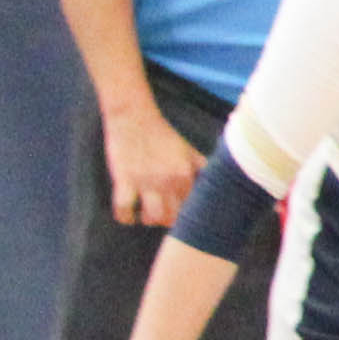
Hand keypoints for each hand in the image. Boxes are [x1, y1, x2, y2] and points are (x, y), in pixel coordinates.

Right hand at [100, 104, 194, 228]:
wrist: (134, 118)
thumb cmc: (162, 135)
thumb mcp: (188, 150)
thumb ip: (201, 168)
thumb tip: (214, 182)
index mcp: (187, 174)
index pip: (193, 207)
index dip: (189, 215)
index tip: (183, 216)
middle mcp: (169, 181)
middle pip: (174, 217)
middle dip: (169, 221)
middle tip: (163, 215)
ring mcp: (146, 182)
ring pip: (153, 217)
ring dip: (149, 219)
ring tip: (146, 214)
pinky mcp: (124, 180)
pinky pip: (124, 209)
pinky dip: (126, 217)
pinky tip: (129, 215)